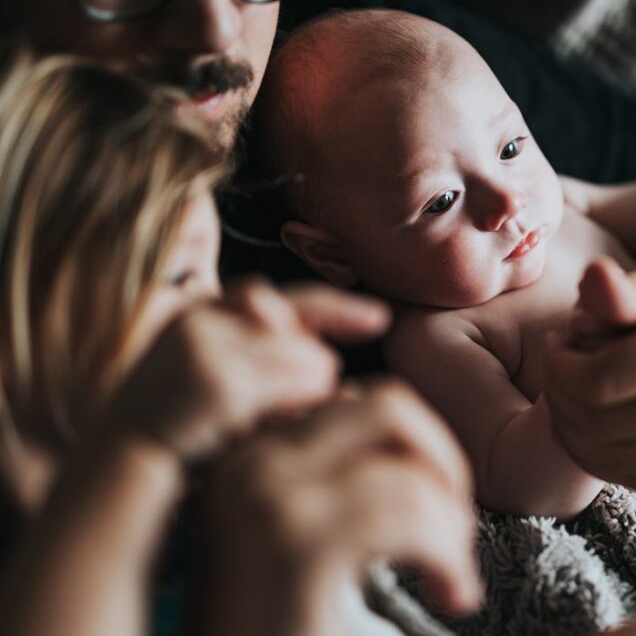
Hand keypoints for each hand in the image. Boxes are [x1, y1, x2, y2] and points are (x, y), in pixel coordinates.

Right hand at [102, 280, 388, 461]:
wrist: (117, 472)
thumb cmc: (177, 440)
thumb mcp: (222, 391)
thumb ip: (270, 370)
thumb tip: (343, 379)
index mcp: (202, 314)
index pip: (286, 299)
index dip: (339, 308)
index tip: (381, 319)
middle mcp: (205, 319)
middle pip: (307, 337)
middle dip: (310, 376)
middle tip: (272, 416)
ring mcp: (212, 347)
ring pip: (314, 363)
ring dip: (308, 400)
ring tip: (259, 430)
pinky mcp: (223, 381)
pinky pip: (302, 389)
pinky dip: (300, 415)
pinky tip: (265, 435)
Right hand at [201, 380, 480, 634]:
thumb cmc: (282, 632)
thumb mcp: (303, 548)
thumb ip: (340, 487)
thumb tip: (414, 448)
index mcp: (245, 459)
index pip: (358, 404)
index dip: (416, 452)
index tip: (429, 520)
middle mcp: (243, 464)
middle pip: (386, 404)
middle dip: (444, 462)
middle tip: (453, 534)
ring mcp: (262, 497)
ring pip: (403, 448)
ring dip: (452, 513)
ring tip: (450, 574)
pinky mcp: (294, 545)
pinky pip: (409, 505)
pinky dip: (450, 549)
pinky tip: (451, 596)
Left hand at [546, 250, 635, 487]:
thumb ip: (625, 287)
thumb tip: (590, 279)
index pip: (598, 382)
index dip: (558, 367)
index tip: (556, 341)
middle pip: (598, 425)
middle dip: (560, 396)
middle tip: (559, 365)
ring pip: (610, 459)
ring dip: (573, 428)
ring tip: (575, 389)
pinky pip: (635, 476)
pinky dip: (600, 454)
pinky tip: (596, 417)